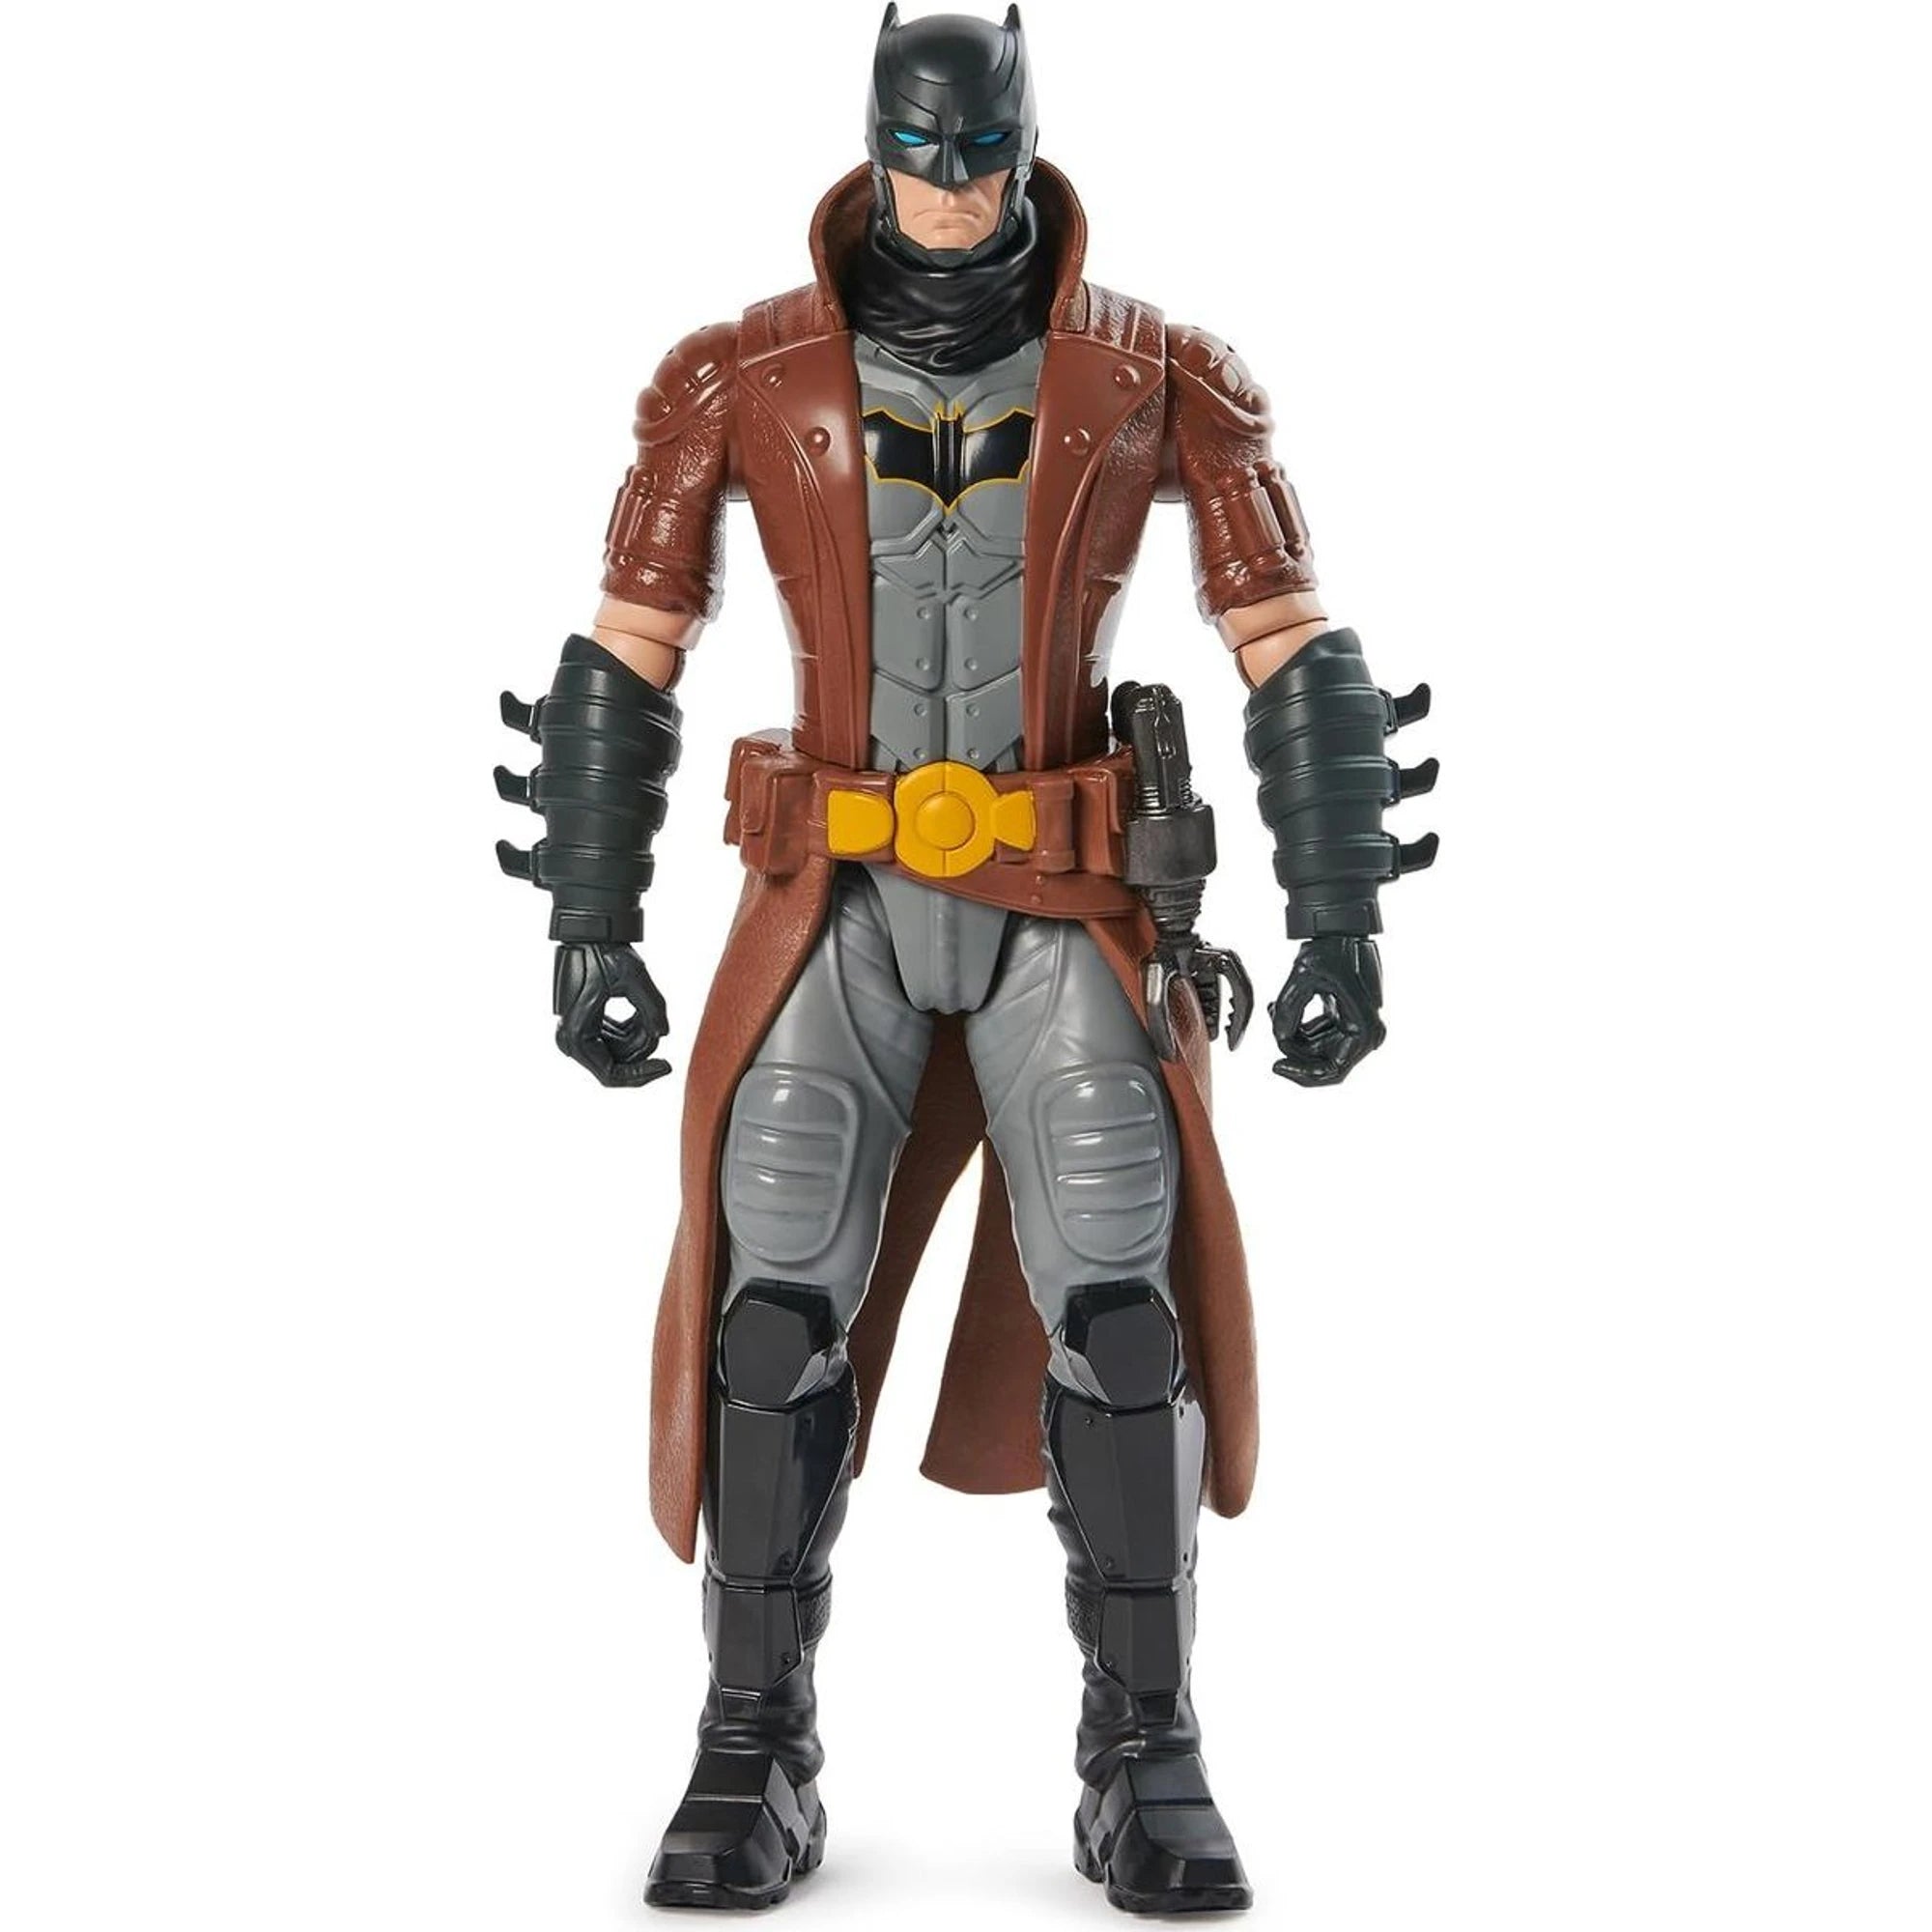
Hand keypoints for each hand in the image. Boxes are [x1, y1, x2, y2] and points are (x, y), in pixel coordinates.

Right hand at [552, 943, 671, 1087]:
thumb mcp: (634, 976)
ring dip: (639, 1034)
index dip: (641, 1076)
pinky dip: (633, 1028)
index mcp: (576, 1035)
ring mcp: (578, 1034)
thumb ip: (653, 1007)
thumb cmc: (606, 951)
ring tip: (644, 1005)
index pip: (611, 1075)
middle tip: (655, 1019)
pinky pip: (618, 1040)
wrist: (589, 933)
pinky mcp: (588, 1025)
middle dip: (643, 1045)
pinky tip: (639, 1006)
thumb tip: (664, 1034)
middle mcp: (571, 1040)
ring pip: (621, 1052)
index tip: (668, 1065)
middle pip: (619, 1064)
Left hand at [1269, 935, 1385, 1087]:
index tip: (1277, 1065)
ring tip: (1276, 1010)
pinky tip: (1281, 1009)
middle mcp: (1365, 1032)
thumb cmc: (1331, 948)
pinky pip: (1317, 1036)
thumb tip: (1280, 1037)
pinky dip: (1298, 1028)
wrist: (1340, 928)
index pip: (1334, 1070)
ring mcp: (1355, 1026)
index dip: (1303, 1074)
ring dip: (1293, 1037)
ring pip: (1317, 1050)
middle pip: (1324, 1063)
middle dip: (1295, 1051)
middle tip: (1275, 1030)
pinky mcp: (1344, 1018)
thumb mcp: (1302, 976)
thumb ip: (1288, 1009)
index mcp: (1363, 1027)